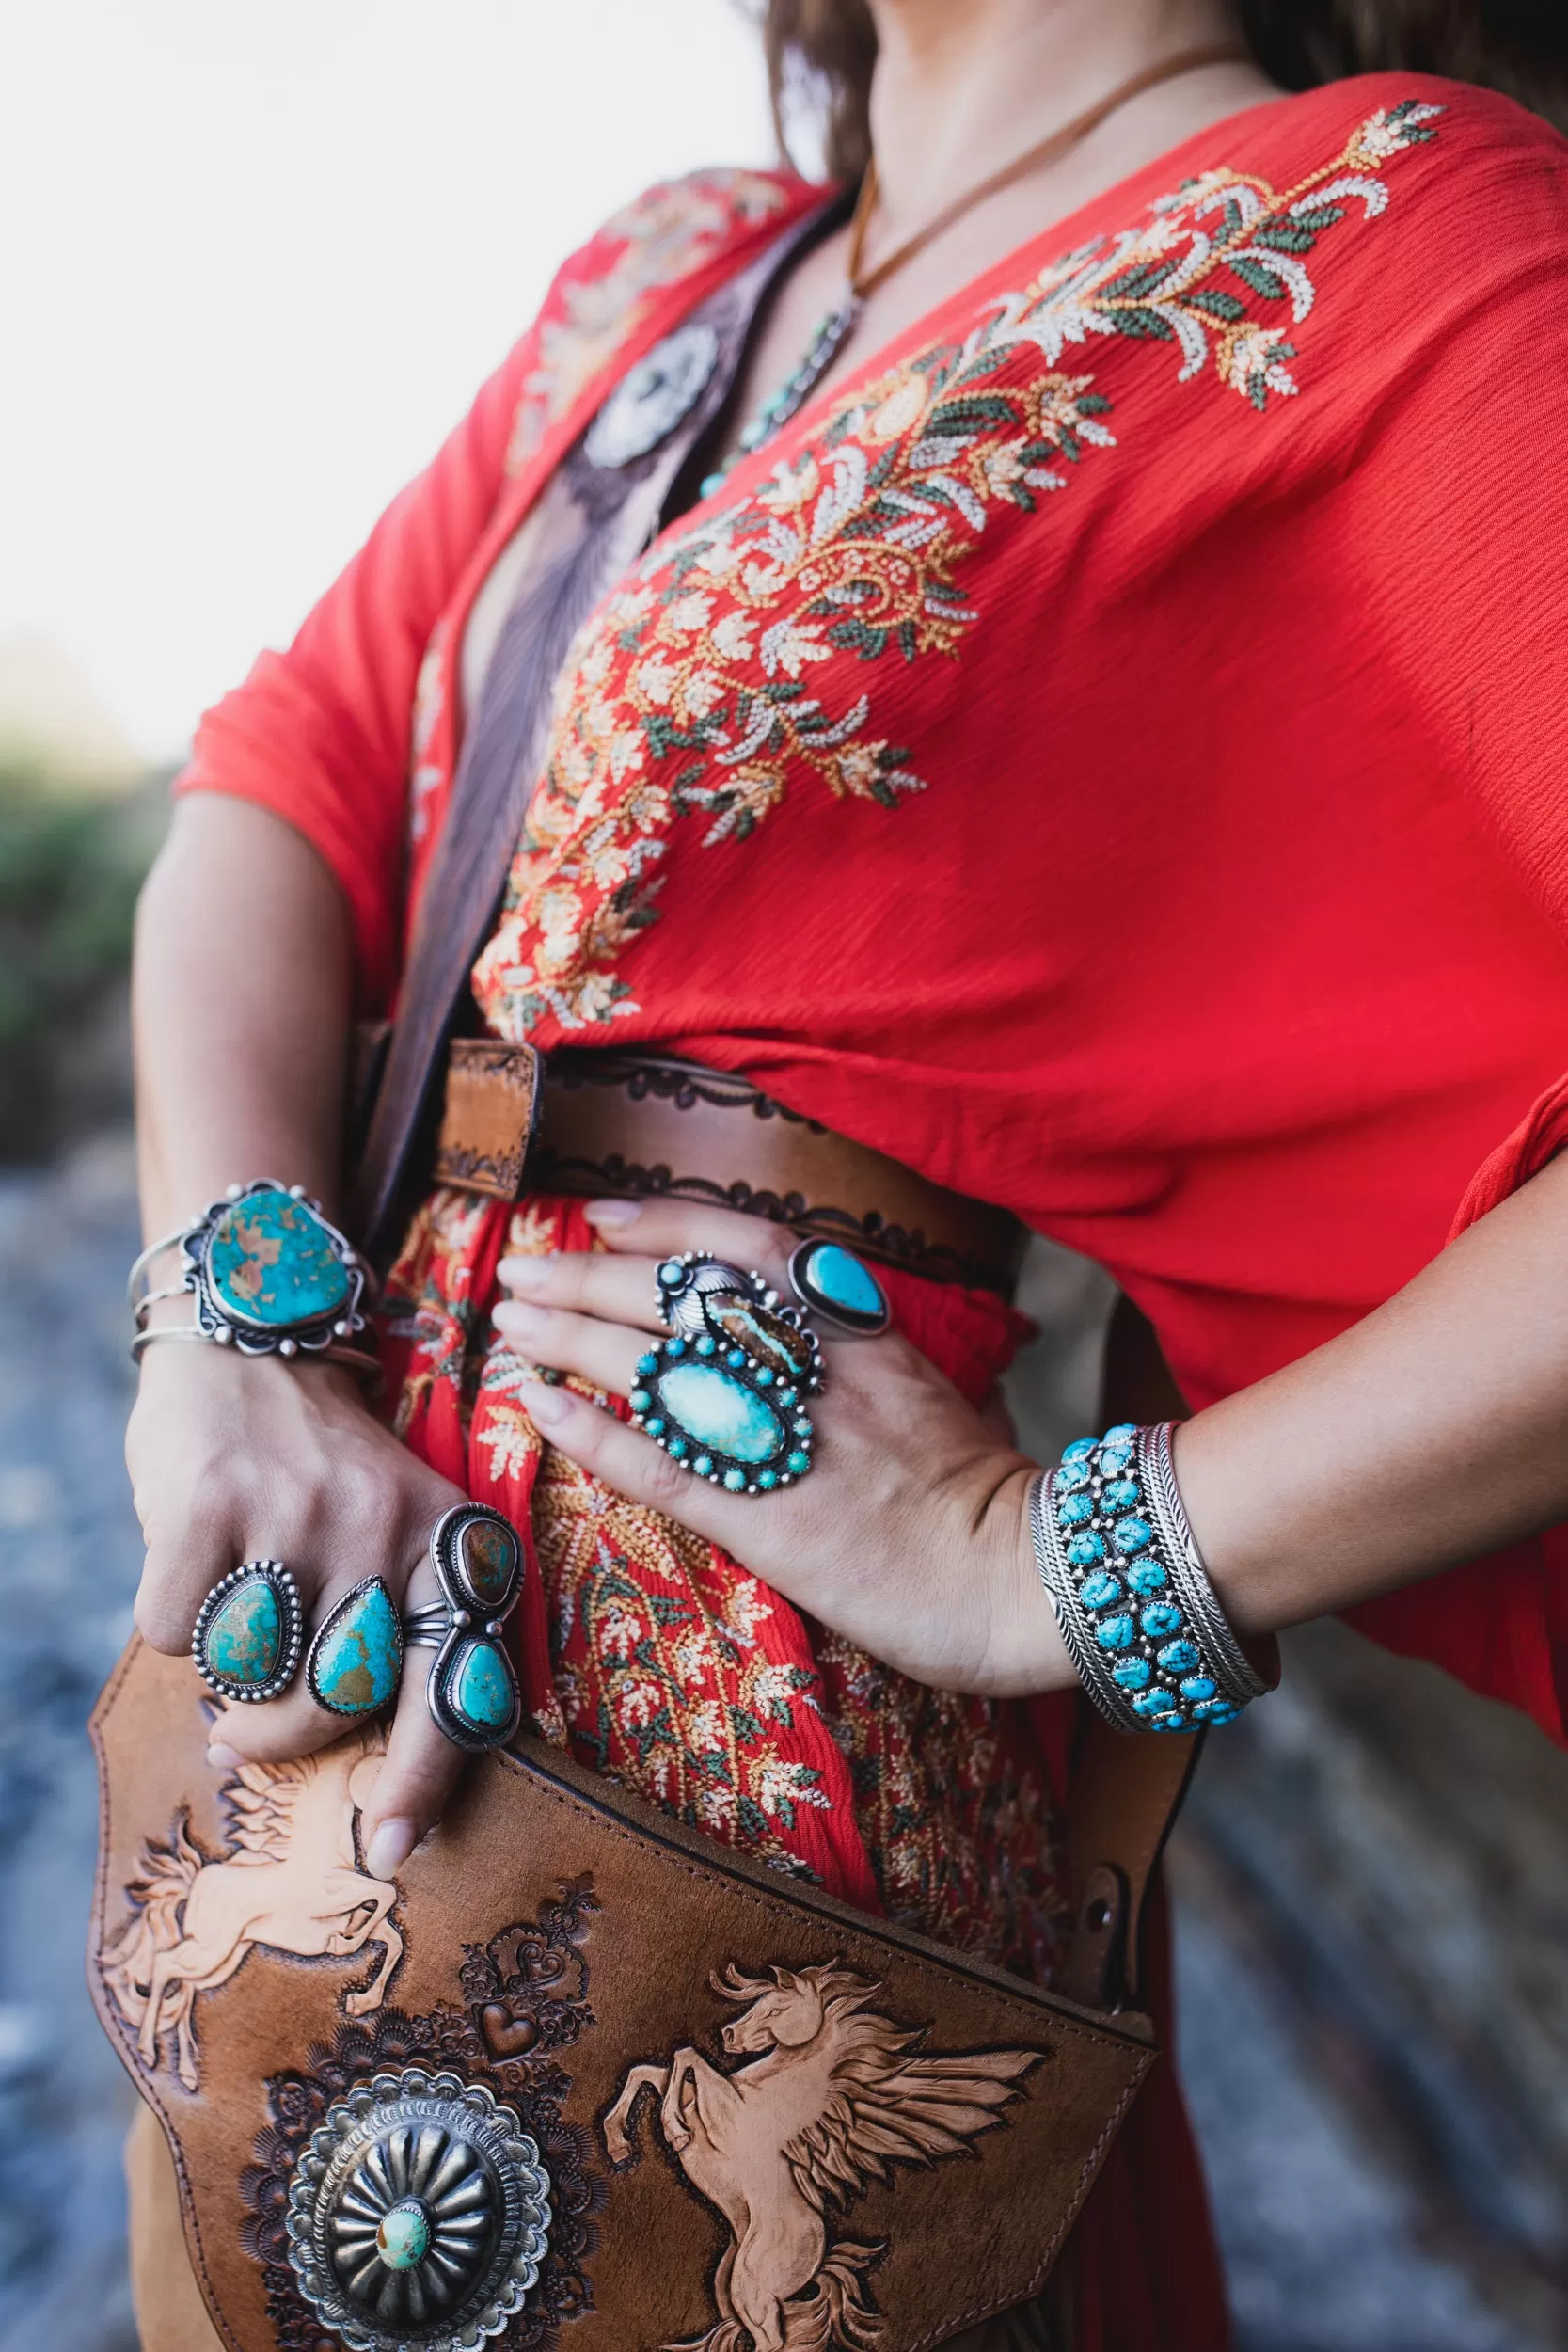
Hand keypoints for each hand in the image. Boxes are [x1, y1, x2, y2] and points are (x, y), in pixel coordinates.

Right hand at [126, 1340, 471, 1874]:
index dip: (420, 1777)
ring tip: (229, 1634)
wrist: (254, 1344)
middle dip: (285, 1738)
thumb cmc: (326, 1470)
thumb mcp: (398, 1526)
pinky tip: (190, 1571)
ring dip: (226, 1681)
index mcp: (446, 1541)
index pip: (451, 1682)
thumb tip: (370, 1782)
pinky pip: (175, 1630)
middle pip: (338, 1697)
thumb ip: (398, 1630)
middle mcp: (384, 1525)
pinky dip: (170, 1623)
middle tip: (244, 1741)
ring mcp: (296, 1511)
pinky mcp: (210, 1501)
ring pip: (251, 1674)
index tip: (389, 1852)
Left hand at [494, 1200, 1073, 1697]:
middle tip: (521, 1270)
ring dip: (569, 1337)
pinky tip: (536, 1403)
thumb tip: (790, 1341)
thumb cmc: (981, 1493)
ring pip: (656, 1364)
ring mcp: (787, 1438)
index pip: (744, 1245)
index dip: (665, 1222)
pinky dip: (590, 1427)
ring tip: (509, 1323)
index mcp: (856, 1330)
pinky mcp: (767, 1517)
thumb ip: (854, 1359)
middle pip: (679, 1297)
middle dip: (587, 1277)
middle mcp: (815, 1367)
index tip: (600, 1216)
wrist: (1027, 1575)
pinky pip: (659, 1460)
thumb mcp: (922, 1391)